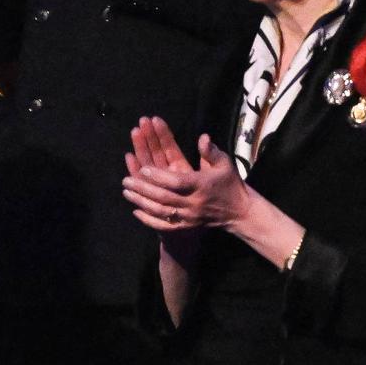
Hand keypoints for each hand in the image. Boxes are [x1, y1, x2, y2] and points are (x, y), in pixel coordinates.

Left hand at [123, 119, 248, 241]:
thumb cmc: (230, 184)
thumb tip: (203, 137)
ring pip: (161, 211)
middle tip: (125, 181)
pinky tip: (136, 211)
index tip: (143, 169)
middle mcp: (194, 203)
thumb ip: (211, 151)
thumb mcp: (225, 164)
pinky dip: (148, 220)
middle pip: (164, 197)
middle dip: (143, 189)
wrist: (239, 212)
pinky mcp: (186, 226)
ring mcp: (189, 217)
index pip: (177, 182)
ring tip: (126, 192)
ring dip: (141, 202)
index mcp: (202, 186)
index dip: (159, 177)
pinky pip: (165, 225)